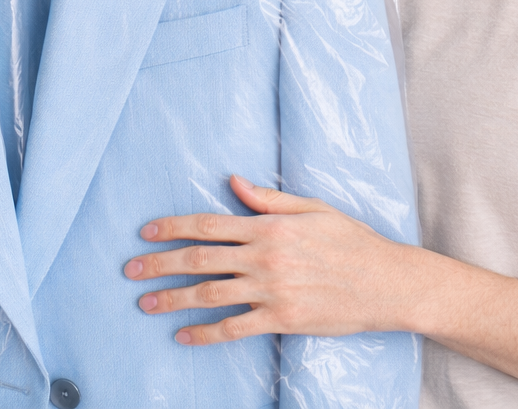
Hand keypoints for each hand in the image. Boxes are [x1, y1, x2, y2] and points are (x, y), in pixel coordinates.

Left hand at [123, 174, 419, 345]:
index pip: (209, 224)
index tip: (146, 233)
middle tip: (130, 269)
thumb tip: (234, 182)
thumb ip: (269, 199)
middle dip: (160, 264)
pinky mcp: (282, 319)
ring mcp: (272, 290)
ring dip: (172, 299)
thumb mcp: (313, 208)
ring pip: (209, 295)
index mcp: (269, 226)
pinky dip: (204, 334)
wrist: (387, 282)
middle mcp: (265, 257)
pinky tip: (182, 336)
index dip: (172, 227)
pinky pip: (234, 328)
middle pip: (199, 259)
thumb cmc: (352, 242)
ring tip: (145, 302)